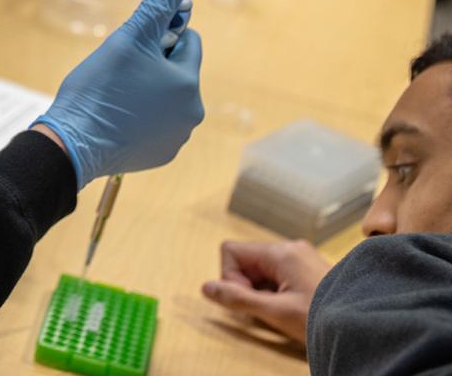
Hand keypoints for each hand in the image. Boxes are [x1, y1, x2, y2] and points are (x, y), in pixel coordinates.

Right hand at [31, 0, 203, 188]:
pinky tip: (117, 118)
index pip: (188, 41)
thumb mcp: (127, 39)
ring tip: (115, 95)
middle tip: (119, 72)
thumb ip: (157, 7)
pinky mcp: (160, 154)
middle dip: (153, 65)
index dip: (158, 37)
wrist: (72, 143)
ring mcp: (177, 138)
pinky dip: (141, 118)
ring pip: (166, 98)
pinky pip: (156, 124)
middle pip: (177, 71)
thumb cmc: (98, 88)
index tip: (132, 47)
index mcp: (188, 83)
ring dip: (147, 90)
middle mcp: (192, 113)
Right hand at [201, 240, 331, 343]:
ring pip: (262, 270)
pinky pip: (279, 275)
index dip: (231, 277)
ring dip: (263, 291)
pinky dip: (277, 292)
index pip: (231, 251)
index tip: (251, 299)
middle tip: (267, 310)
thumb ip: (238, 299)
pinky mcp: (310, 269)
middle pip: (246, 260)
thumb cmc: (324, 317)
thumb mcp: (276, 312)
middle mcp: (290, 248)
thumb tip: (206, 287)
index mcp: (280, 252)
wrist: (368, 326)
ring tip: (284, 311)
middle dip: (248, 286)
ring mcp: (302, 257)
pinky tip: (293, 308)